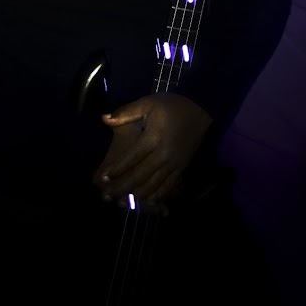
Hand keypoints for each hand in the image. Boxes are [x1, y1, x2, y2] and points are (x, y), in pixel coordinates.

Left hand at [92, 93, 211, 214]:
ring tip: (123, 203)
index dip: (118, 169)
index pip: (132, 158)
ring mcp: (174, 163)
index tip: (105, 177)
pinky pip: (169, 186)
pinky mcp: (182, 167)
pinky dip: (158, 195)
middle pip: (141, 175)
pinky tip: (149, 202)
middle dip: (124, 187)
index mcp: (153, 138)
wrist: (200, 110)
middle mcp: (164, 154)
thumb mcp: (148, 103)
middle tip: (109, 195)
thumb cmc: (171, 105)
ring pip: (154, 184)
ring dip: (138, 195)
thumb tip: (104, 118)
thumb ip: (126, 113)